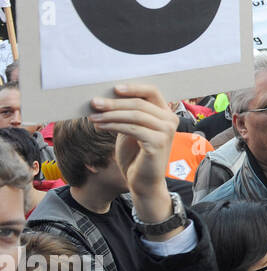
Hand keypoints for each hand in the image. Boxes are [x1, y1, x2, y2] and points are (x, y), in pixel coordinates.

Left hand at [89, 84, 177, 224]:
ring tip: (93, 117)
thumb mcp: (130, 130)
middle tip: (94, 103)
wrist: (143, 182)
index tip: (112, 88)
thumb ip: (126, 115)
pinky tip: (100, 126)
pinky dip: (113, 125)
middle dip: (114, 103)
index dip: (133, 88)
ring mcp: (166, 132)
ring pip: (135, 114)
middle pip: (140, 103)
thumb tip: (104, 99)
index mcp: (166, 114)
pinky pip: (132, 128)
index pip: (152, 91)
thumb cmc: (136, 156)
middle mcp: (170, 120)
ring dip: (110, 114)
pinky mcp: (158, 143)